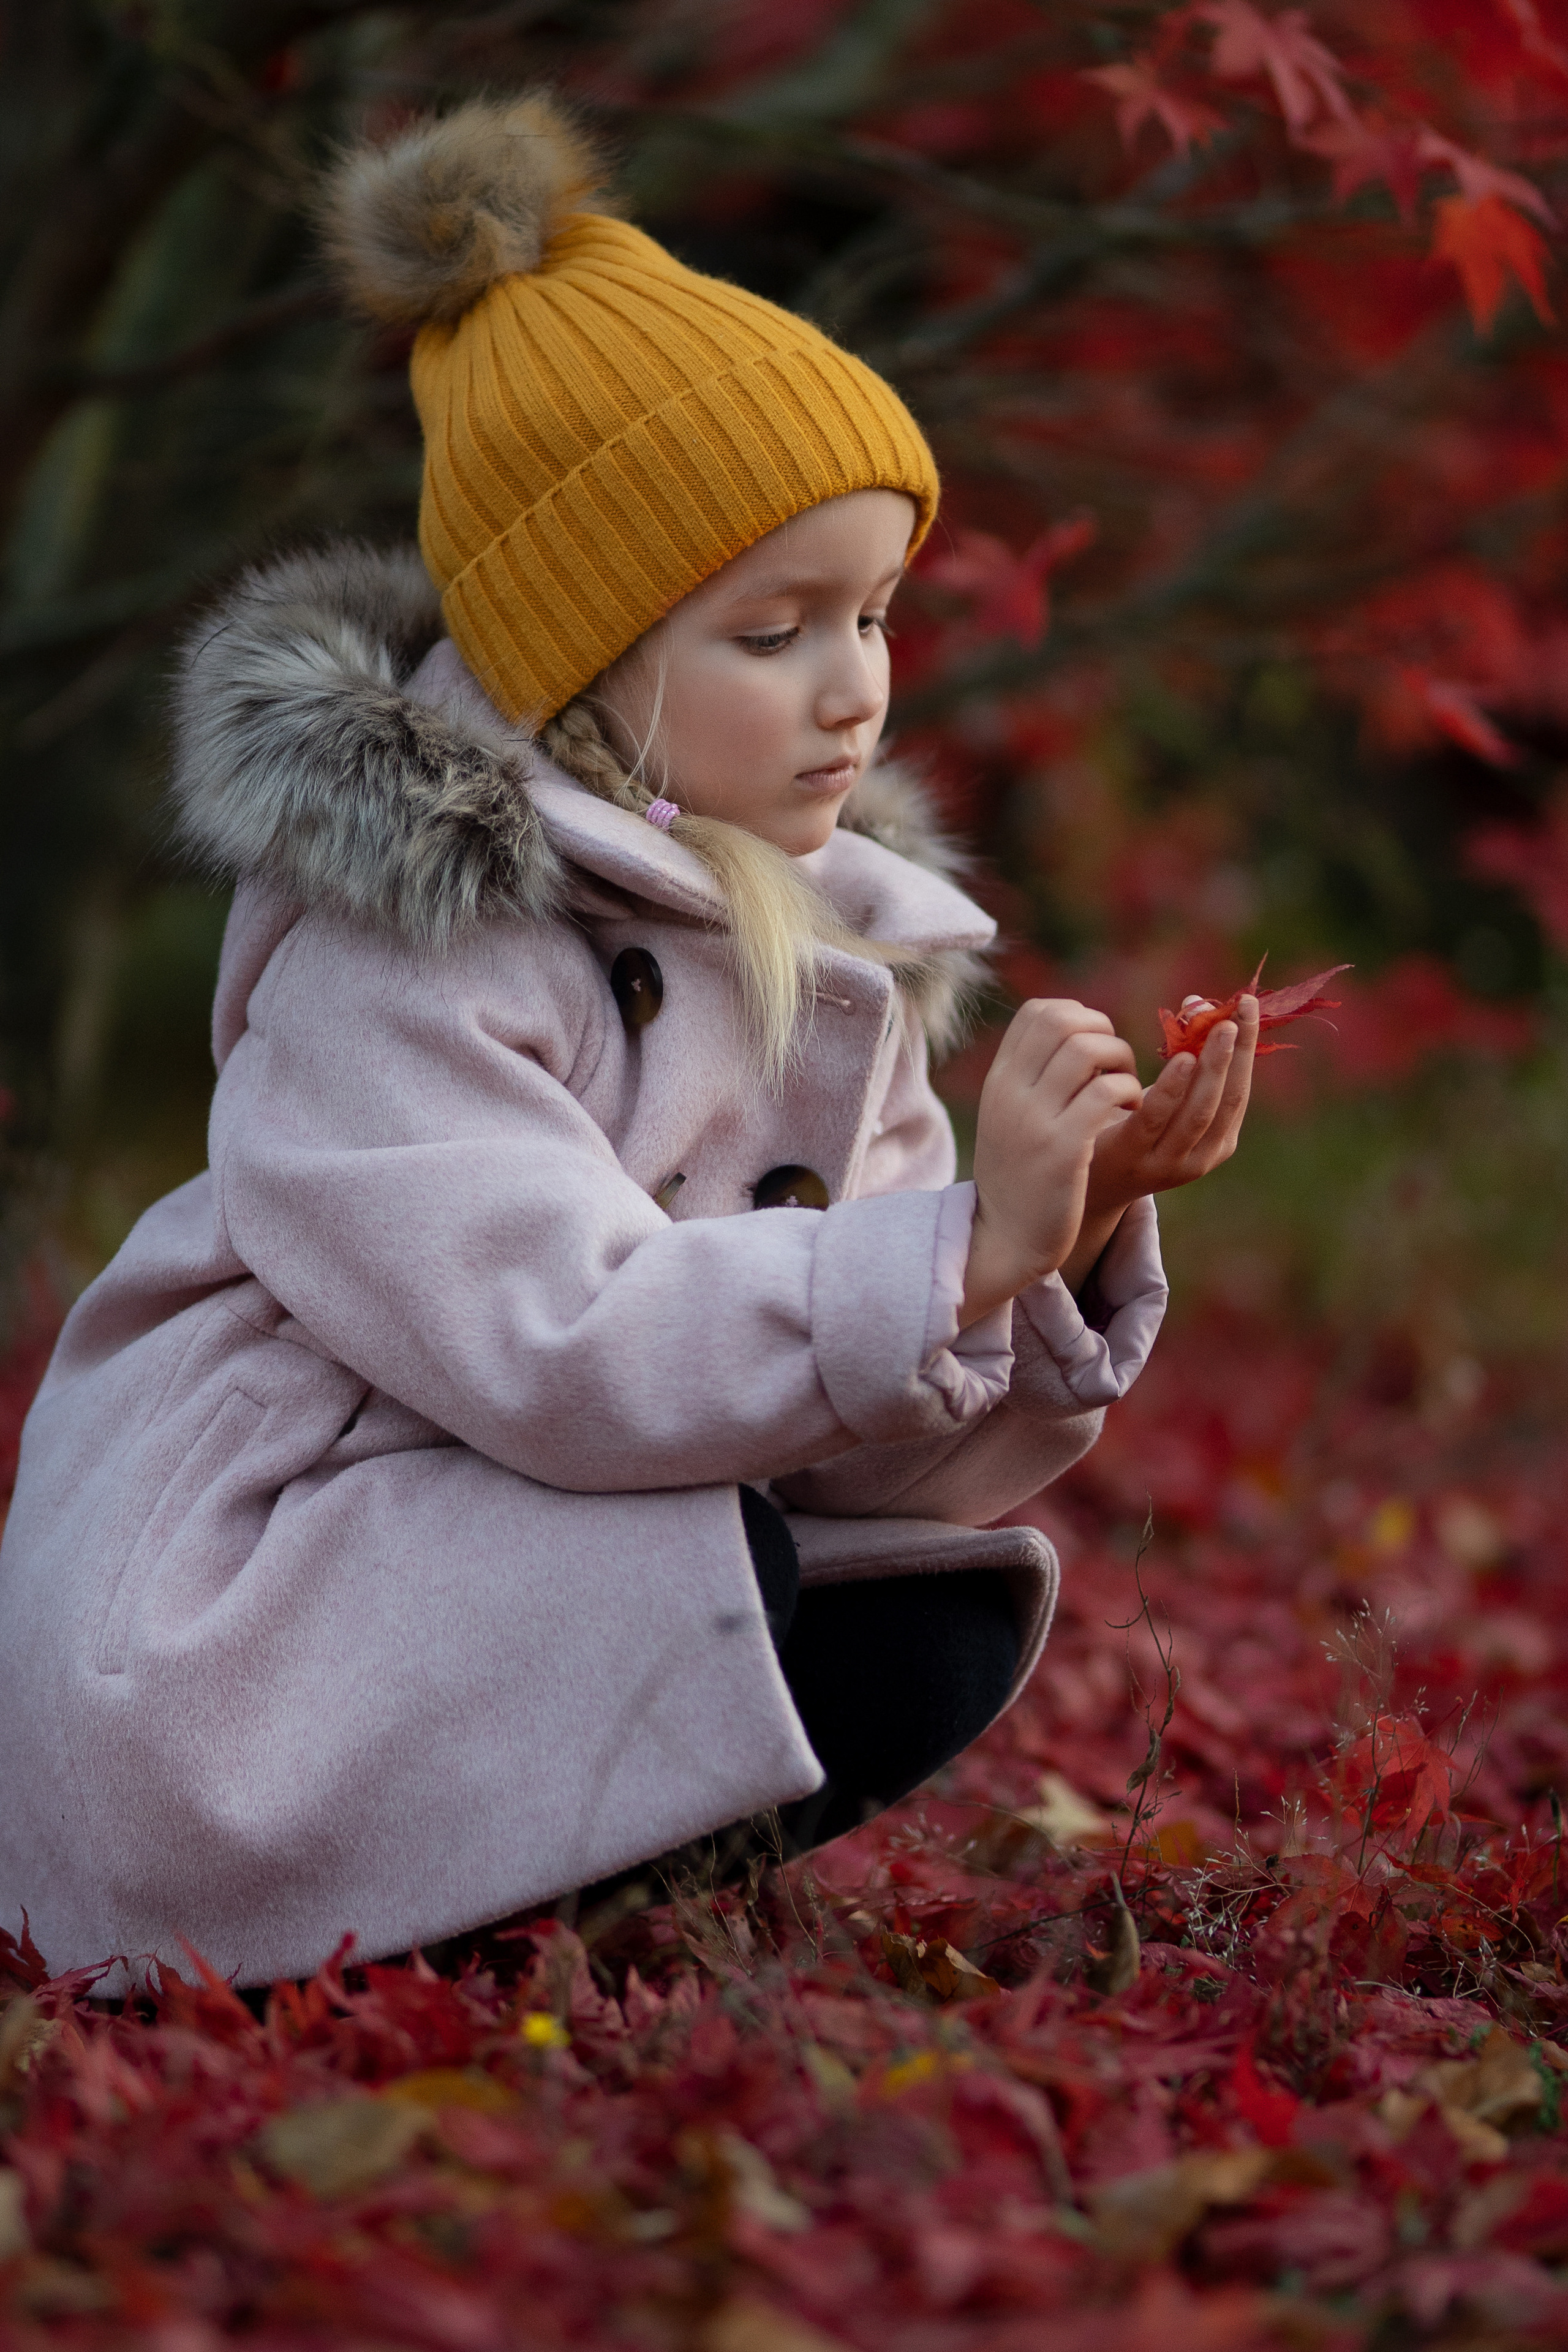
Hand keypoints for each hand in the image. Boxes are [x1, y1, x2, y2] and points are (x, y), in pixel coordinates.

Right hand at [961, 1000, 1144, 1326]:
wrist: (1003, 1239)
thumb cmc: (1017, 1178)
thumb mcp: (1007, 1118)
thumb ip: (1028, 1078)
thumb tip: (1070, 1034)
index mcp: (1000, 1080)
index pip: (1038, 1013)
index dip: (1078, 1016)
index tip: (1096, 1047)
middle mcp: (1011, 1091)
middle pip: (1064, 1021)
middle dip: (1104, 1032)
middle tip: (1118, 1065)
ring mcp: (1035, 1118)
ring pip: (1088, 1050)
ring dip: (1121, 1061)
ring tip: (1128, 1089)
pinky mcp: (1063, 1148)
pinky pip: (1106, 1092)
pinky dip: (1129, 1092)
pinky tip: (1131, 1112)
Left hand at [1058, 995, 1258, 1292]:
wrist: (1086, 1182)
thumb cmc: (1130, 1128)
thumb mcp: (1166, 1098)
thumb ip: (1186, 1058)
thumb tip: (1197, 1004)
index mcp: (1217, 1142)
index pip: (1240, 1091)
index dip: (1247, 1048)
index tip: (1248, 1004)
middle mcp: (1200, 1157)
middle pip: (1227, 1100)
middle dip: (1236, 1053)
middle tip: (1237, 1012)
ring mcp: (1167, 1162)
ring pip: (1200, 1111)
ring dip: (1214, 1067)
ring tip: (1219, 1029)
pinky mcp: (1131, 1156)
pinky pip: (1156, 1118)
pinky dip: (1173, 1089)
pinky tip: (1183, 1059)